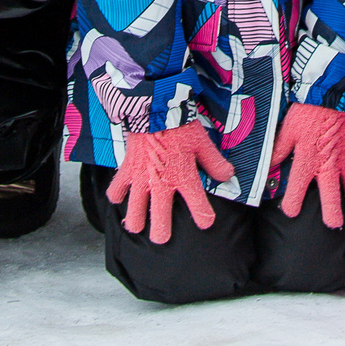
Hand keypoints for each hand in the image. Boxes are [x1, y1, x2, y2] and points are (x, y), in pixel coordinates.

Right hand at [106, 124, 235, 244]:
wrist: (153, 108)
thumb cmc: (180, 126)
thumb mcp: (203, 144)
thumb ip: (215, 163)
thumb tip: (228, 176)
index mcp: (185, 178)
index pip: (199, 209)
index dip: (204, 218)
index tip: (206, 222)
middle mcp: (162, 185)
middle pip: (160, 222)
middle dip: (162, 233)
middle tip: (162, 237)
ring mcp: (141, 180)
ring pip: (134, 214)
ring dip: (136, 222)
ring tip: (137, 225)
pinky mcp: (126, 171)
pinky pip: (116, 191)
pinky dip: (117, 195)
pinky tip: (121, 197)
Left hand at [273, 102, 344, 227]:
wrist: (332, 93)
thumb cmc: (306, 111)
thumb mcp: (287, 130)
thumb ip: (279, 151)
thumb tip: (268, 166)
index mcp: (307, 161)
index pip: (298, 189)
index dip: (293, 203)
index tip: (291, 212)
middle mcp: (328, 165)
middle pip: (332, 196)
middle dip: (333, 213)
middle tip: (334, 225)